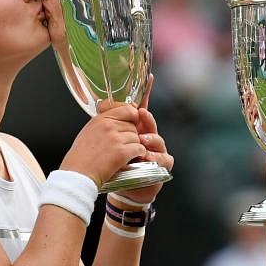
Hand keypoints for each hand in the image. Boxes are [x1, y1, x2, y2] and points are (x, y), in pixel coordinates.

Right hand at [60, 105, 144, 187]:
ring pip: (137, 137)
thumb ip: (103, 124)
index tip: (133, 123)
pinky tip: (130, 159)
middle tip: (124, 145)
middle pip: (133, 125)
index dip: (133, 117)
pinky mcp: (121, 152)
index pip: (127, 109)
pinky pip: (139, 148)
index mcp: (100, 119)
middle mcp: (108, 126)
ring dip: (134, 146)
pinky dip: (138, 154)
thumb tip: (117, 121)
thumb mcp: (88, 132)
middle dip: (131, 135)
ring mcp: (115, 138)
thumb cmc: (80, 158)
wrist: (78, 175)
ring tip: (125, 154)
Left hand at [113, 75, 173, 204]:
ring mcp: (157, 151)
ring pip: (158, 141)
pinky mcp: (162, 166)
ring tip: (141, 141)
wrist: (124, 188)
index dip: (146, 93)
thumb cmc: (117, 165)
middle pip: (151, 124)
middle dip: (147, 119)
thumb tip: (102, 104)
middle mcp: (148, 138)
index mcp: (136, 130)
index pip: (141, 110)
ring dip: (150, 140)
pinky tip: (148, 158)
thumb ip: (110, 125)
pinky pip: (163, 159)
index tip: (148, 77)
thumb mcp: (111, 144)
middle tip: (141, 115)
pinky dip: (155, 158)